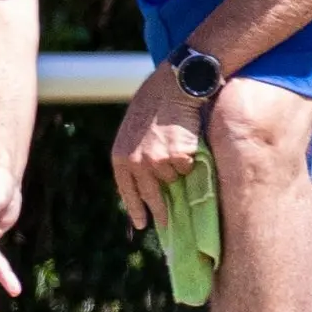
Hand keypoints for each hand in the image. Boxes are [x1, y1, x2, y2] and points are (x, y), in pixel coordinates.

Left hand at [111, 63, 203, 229]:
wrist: (173, 86)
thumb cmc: (153, 102)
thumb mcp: (133, 129)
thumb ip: (134, 153)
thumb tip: (144, 181)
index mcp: (121, 156)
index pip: (127, 190)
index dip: (134, 208)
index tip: (141, 224)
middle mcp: (136, 163)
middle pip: (151, 195)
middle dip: (159, 211)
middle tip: (164, 225)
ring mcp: (157, 161)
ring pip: (174, 178)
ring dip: (178, 168)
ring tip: (177, 144)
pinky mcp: (177, 157)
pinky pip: (188, 167)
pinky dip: (191, 158)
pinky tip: (186, 139)